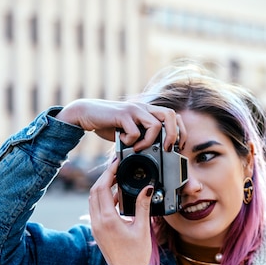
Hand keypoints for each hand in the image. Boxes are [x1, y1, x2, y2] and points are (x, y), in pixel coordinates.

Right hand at [57, 98, 185, 152]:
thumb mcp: (128, 131)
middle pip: (170, 115)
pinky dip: (131, 141)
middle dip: (174, 135)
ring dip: (150, 141)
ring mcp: (134, 110)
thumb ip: (140, 137)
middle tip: (167, 149)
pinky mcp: (122, 114)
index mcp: (148, 111)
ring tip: (138, 148)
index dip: (180, 131)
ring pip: (156, 124)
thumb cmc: (108, 124)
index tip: (177, 147)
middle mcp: (144, 108)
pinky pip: (135, 131)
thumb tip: (153, 155)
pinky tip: (123, 142)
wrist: (85, 114)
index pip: (173, 117)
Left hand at [88, 159, 153, 264]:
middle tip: (117, 168)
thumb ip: (143, 205)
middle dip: (104, 177)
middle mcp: (97, 222)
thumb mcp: (142, 227)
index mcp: (107, 219)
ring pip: (93, 199)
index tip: (117, 163)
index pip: (103, 188)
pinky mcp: (97, 231)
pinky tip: (117, 198)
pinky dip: (103, 199)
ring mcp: (95, 227)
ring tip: (118, 180)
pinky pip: (96, 209)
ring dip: (103, 187)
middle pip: (94, 191)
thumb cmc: (136, 255)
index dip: (109, 172)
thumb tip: (147, 188)